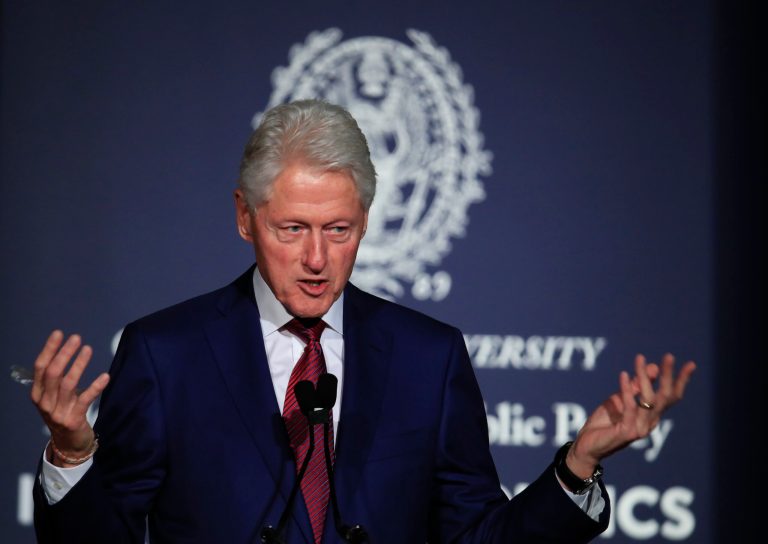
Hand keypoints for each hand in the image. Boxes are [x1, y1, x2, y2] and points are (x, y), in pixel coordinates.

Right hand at [30, 330, 109, 466]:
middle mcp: (45, 402)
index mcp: (37, 394)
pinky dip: (95, 387)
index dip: (49, 349)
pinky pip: (85, 400)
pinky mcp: (73, 420)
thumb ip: (55, 379)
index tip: (59, 333)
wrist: (68, 444)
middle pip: (53, 373)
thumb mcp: (53, 397)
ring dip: (78, 365)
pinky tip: (104, 376)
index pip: (40, 367)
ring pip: (68, 384)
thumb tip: (64, 350)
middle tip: (76, 338)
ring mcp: (58, 412)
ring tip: (88, 349)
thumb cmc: (63, 413)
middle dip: (64, 354)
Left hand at [566, 353, 695, 477]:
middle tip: (669, 356)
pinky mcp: (627, 431)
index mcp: (652, 415)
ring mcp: (640, 428)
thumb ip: (636, 386)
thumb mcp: (620, 399)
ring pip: (648, 399)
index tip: (691, 364)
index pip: (671, 397)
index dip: (681, 381)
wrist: (587, 445)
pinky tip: (624, 374)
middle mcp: (650, 423)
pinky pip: (630, 406)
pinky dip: (627, 389)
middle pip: (665, 397)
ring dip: (644, 377)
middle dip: (668, 375)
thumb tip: (653, 367)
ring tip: (639, 359)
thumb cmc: (605, 422)